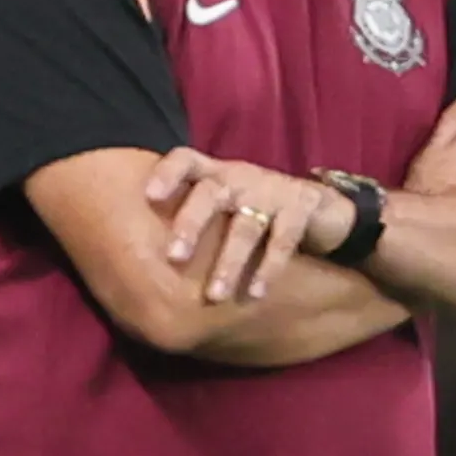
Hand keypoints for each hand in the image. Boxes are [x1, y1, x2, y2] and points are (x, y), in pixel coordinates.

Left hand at [145, 148, 348, 303]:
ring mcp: (272, 190)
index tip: (149, 197)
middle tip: (174, 258)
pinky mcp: (302, 206)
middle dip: (191, 224)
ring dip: (229, 262)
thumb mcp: (222, 206)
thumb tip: (136, 262)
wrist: (319, 207)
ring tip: (214, 296)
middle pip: (211, 192)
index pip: (186, 159)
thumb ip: (188, 219)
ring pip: (245, 225)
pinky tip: (254, 295)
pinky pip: (282, 240)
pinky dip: (268, 269)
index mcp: (215, 173)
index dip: (167, 174)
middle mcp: (240, 176)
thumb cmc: (253, 210)